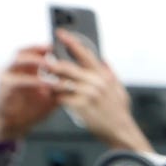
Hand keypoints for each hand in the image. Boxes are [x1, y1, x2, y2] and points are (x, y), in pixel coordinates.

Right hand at [0, 46, 59, 143]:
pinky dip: (32, 81)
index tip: (58, 46)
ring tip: (50, 63)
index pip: (31, 52)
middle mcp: (12, 70)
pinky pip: (17, 81)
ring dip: (35, 61)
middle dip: (37, 50)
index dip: (43, 48)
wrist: (14, 126)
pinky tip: (44, 83)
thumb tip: (77, 82)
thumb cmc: (30, 110)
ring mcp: (6, 78)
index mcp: (22, 70)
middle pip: (22, 52)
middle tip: (53, 50)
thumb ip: (57, 88)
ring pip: (17, 62)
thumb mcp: (48, 97)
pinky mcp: (3, 89)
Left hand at [49, 32, 150, 153]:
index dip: (71, 41)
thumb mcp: (119, 90)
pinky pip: (61, 97)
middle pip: (67, 67)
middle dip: (53, 64)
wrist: (121, 132)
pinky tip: (54, 97)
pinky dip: (55, 97)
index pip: (85, 53)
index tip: (60, 33)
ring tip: (47, 82)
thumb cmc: (119, 113)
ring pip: (61, 82)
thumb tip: (104, 60)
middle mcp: (96, 83)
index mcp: (104, 75)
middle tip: (44, 63)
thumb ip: (111, 74)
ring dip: (51, 81)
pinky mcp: (81, 107)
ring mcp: (88, 94)